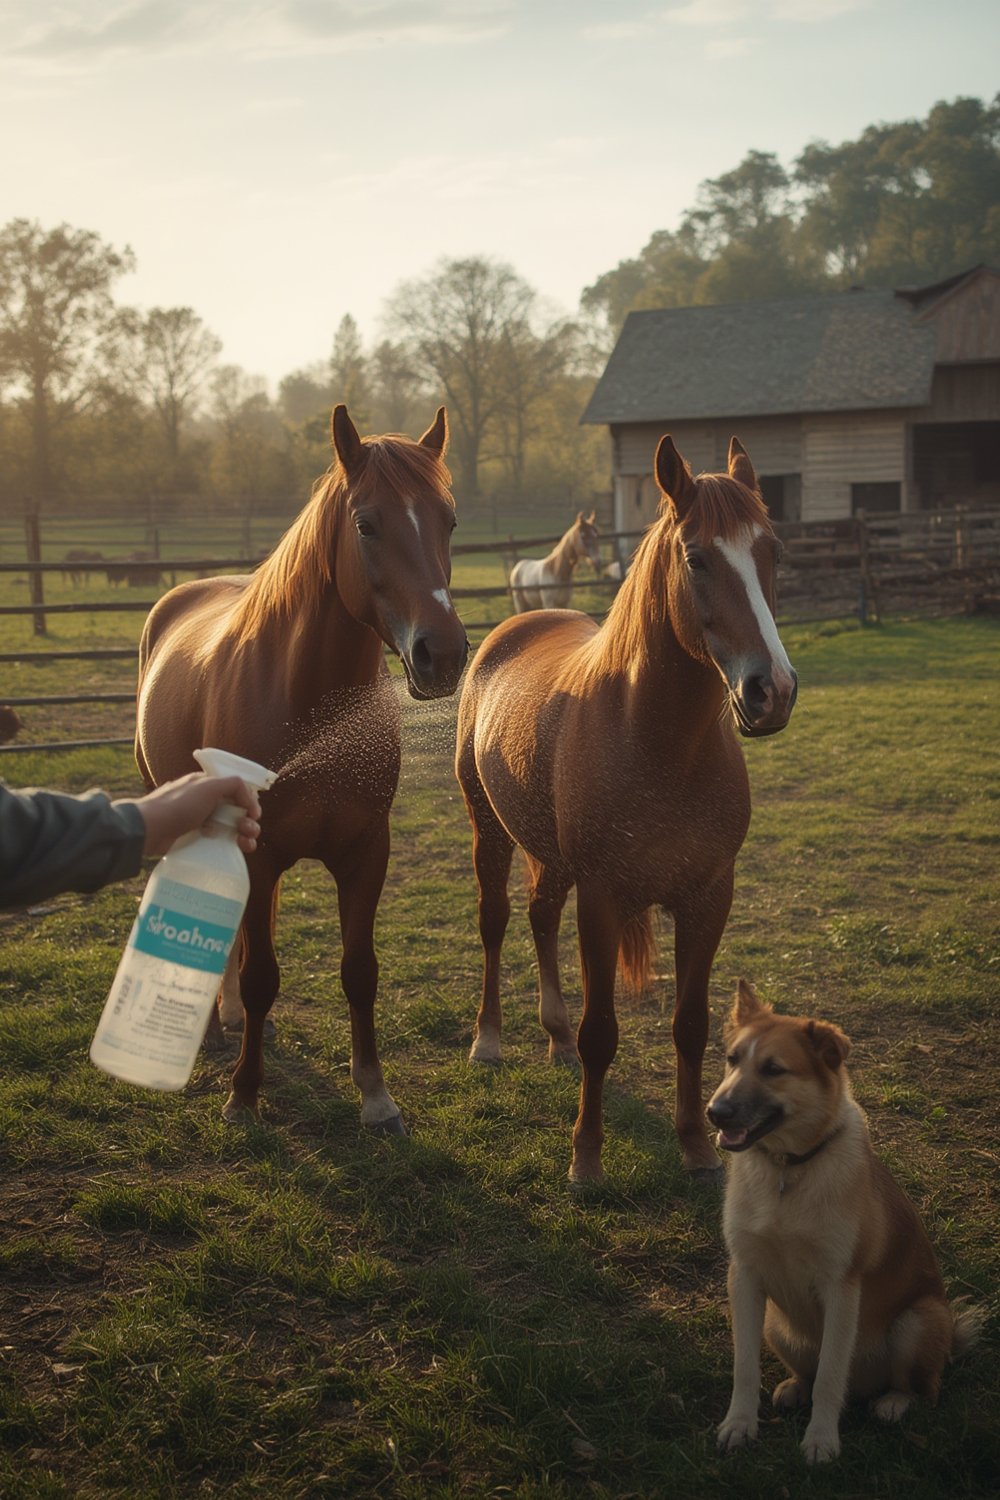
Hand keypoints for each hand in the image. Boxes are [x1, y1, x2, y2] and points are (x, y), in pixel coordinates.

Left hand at [125, 773, 261, 857]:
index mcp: (208, 785)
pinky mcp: (196, 838)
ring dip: (245, 834)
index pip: (237, 790)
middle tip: (249, 830)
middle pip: (237, 810)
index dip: (249, 801)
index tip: (254, 814)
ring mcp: (201, 820)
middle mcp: (206, 801)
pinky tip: (236, 849)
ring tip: (247, 844)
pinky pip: (220, 840)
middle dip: (249, 821)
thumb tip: (250, 798)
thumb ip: (233, 785)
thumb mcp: (208, 787)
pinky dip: (232, 844)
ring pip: (231, 827)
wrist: (150, 829)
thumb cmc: (178, 805)